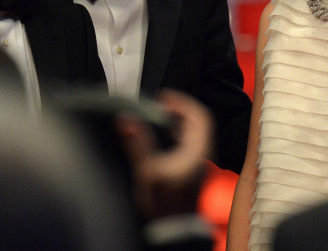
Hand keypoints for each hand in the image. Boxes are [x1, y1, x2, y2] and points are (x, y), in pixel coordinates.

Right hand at [116, 89, 214, 219]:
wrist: (172, 230)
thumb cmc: (164, 204)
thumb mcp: (147, 171)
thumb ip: (137, 144)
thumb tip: (126, 120)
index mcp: (197, 150)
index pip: (199, 116)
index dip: (183, 103)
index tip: (165, 98)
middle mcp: (201, 155)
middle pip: (196, 123)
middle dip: (178, 111)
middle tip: (159, 106)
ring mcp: (196, 164)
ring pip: (191, 135)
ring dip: (175, 124)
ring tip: (156, 118)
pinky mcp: (189, 172)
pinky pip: (186, 146)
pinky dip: (174, 136)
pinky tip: (158, 139)